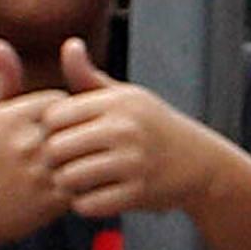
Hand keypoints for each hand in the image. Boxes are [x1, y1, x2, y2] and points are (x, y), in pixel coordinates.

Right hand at [0, 40, 76, 249]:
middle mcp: (25, 144)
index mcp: (11, 118)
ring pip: (81, 152)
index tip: (60, 120)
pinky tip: (83, 178)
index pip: (60, 100)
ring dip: (87, 153)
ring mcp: (38, 173)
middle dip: (79, 130)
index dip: (63, 109)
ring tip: (88, 155)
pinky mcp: (48, 200)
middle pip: (74, 124)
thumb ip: (1, 81)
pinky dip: (87, 179)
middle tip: (81, 136)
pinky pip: (81, 182)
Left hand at [29, 37, 225, 219]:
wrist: (200, 161)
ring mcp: (133, 163)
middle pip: (55, 149)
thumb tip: (69, 44)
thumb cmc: (150, 125)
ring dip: (66, 185)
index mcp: (118, 103)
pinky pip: (88, 205)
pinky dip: (84, 204)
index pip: (53, 117)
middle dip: (53, 160)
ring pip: (68, 179)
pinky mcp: (138, 194)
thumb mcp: (125, 96)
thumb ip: (89, 77)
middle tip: (62, 165)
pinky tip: (94, 195)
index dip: (50, 130)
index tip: (62, 137)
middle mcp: (125, 129)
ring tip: (75, 181)